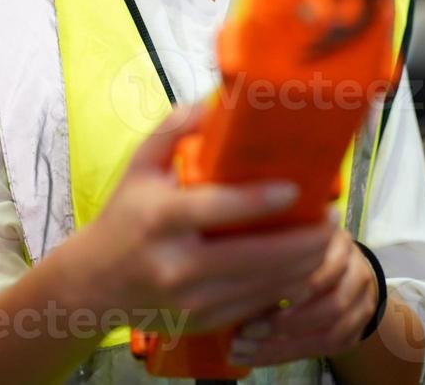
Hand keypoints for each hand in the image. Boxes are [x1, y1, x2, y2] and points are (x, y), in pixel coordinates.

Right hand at [65, 103, 335, 335]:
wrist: (93, 285)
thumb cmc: (124, 218)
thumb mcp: (139, 168)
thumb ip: (172, 131)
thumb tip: (212, 102)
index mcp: (160, 220)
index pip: (216, 209)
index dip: (259, 201)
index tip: (295, 189)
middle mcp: (176, 264)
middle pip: (253, 256)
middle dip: (302, 241)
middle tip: (331, 219)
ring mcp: (191, 300)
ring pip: (262, 285)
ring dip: (302, 264)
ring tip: (326, 239)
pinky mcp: (202, 322)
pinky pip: (255, 306)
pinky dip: (284, 287)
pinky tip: (302, 267)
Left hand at [226, 227, 380, 367]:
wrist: (345, 270)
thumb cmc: (304, 250)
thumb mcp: (291, 236)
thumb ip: (274, 248)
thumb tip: (231, 267)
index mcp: (339, 243)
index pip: (323, 269)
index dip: (291, 287)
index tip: (250, 297)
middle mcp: (359, 273)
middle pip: (330, 306)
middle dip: (284, 324)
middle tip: (246, 331)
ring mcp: (363, 305)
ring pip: (330, 334)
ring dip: (285, 346)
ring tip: (247, 349)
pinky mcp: (357, 333)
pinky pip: (326, 351)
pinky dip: (290, 355)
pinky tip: (260, 356)